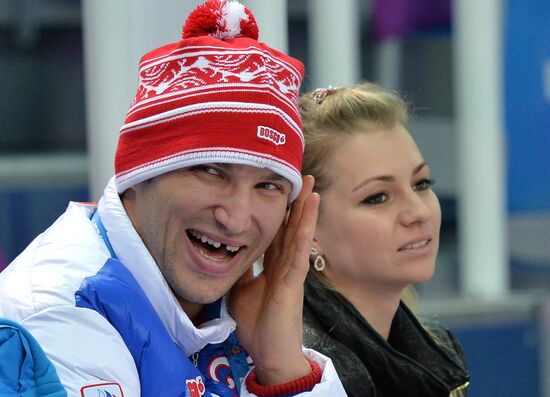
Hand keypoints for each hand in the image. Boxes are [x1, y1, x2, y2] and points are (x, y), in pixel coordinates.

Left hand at [229, 175, 318, 385]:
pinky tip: (308, 219)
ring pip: (300, 236)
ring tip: (312, 188)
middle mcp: (285, 265)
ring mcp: (291, 273)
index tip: (283, 189)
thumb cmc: (257, 324)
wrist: (268, 353)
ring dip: (306, 212)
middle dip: (297, 203)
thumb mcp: (242, 289)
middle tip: (305, 177)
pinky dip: (303, 236)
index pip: (278, 232)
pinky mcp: (293, 284)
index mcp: (273, 266)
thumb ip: (243, 269)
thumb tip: (234, 252)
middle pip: (292, 227)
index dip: (281, 211)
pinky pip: (298, 256)